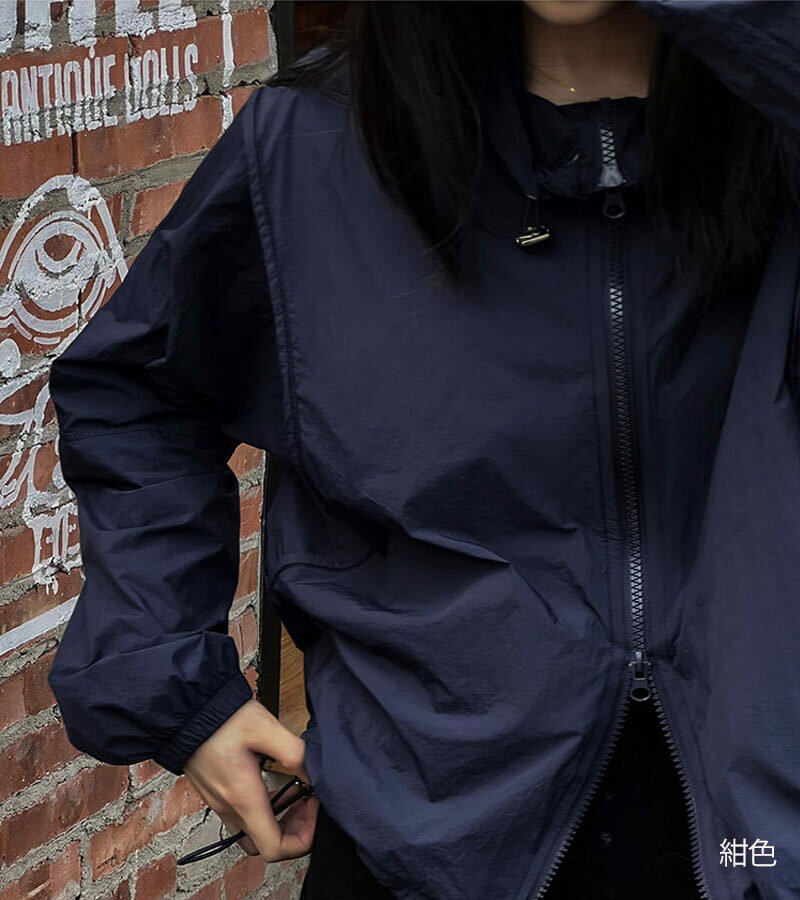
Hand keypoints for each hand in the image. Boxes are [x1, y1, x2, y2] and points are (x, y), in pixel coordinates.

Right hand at [183, 698, 318, 859]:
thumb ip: (294, 753)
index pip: (273, 848)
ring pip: (252, 833)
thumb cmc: (221, 718)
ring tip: (296, 793)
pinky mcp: (216, 793)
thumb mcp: (266, 727)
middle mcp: (229, 807)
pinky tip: (274, 785)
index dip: (301, 840)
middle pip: (264, 845)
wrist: (186, 712)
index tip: (314, 814)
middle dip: (293, 831)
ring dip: (279, 821)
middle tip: (308, 803)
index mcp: (243, 798)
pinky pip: (242, 817)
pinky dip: (264, 809)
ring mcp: (220, 803)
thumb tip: (312, 774)